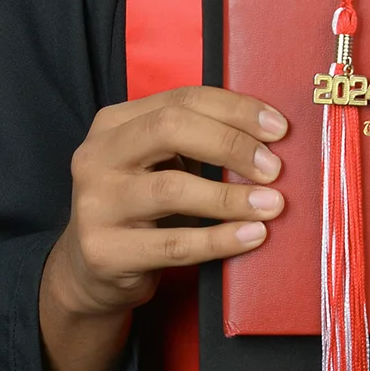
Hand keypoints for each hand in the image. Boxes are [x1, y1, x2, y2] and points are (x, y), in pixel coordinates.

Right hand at [44, 85, 287, 319]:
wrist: (91, 271)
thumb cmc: (142, 205)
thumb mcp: (158, 161)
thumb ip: (198, 140)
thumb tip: (270, 136)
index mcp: (113, 122)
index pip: (182, 99)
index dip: (235, 109)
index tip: (279, 129)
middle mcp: (96, 156)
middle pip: (170, 129)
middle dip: (231, 145)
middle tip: (274, 168)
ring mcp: (95, 204)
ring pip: (172, 189)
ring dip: (231, 197)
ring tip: (272, 204)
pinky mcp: (104, 252)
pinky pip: (174, 244)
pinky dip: (220, 239)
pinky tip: (252, 235)